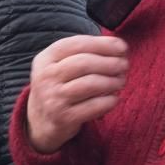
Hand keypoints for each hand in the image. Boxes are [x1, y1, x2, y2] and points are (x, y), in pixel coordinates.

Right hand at [23, 33, 130, 153]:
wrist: (40, 120)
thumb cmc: (60, 86)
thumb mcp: (60, 64)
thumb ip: (84, 52)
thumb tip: (119, 46)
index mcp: (45, 59)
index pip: (77, 44)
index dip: (103, 44)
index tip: (122, 47)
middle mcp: (46, 77)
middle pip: (85, 63)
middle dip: (110, 62)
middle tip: (124, 65)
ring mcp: (53, 98)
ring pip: (90, 84)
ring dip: (112, 81)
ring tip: (121, 81)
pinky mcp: (64, 118)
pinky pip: (94, 106)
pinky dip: (109, 101)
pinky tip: (114, 98)